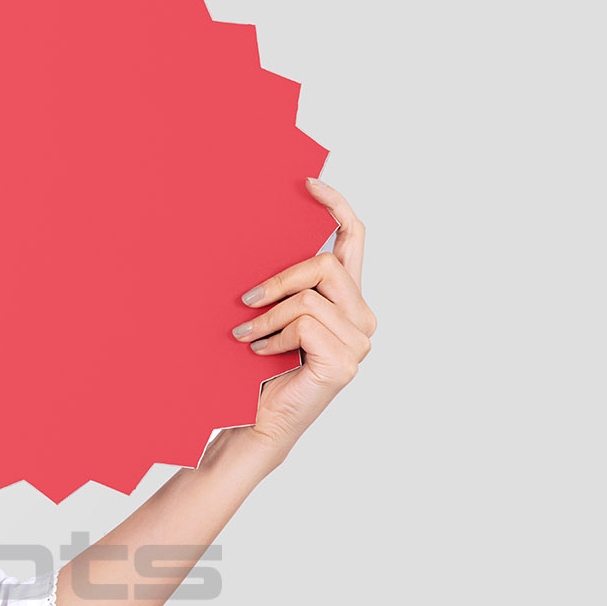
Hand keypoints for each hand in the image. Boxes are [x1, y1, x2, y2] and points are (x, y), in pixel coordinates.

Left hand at [230, 177, 377, 458]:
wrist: (250, 422)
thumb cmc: (255, 370)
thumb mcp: (270, 313)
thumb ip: (282, 283)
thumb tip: (257, 235)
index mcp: (346, 299)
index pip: (354, 239)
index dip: (337, 206)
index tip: (308, 183)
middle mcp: (362, 317)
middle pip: (324, 265)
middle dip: (278, 279)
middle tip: (245, 302)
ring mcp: (358, 342)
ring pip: (308, 296)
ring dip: (269, 316)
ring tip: (249, 336)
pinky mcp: (343, 363)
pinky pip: (305, 323)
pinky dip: (273, 336)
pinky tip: (261, 354)